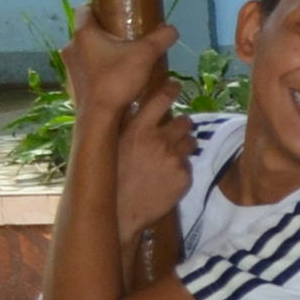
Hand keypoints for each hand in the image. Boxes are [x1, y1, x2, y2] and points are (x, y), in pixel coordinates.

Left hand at [65, 19, 177, 122]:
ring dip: (101, 53)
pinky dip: (97, 71)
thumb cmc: (118, 80)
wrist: (99, 117)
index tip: (117, 12)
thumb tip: (172, 29)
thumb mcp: (146, 55)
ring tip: (123, 61)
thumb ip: (161, 38)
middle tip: (127, 39)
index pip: (85, 9)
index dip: (100, 7)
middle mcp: (71, 46)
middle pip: (88, 32)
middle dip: (106, 33)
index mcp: (84, 33)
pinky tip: (114, 80)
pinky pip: (85, 70)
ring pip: (86, 52)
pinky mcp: (72, 84)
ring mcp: (69, 67)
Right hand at [111, 93, 198, 234]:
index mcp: (137, 130)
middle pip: (185, 121)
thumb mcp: (109, 147)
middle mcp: (158, 141)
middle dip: (180, 126)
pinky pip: (188, 164)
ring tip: (166, 157)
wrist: (118, 214)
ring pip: (191, 141)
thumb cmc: (109, 178)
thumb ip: (123, 125)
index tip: (175, 85)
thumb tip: (130, 105)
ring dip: (182, 145)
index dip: (171, 89)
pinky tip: (164, 177)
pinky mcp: (184, 176)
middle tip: (170, 134)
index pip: (161, 99)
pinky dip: (180, 168)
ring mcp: (174, 159)